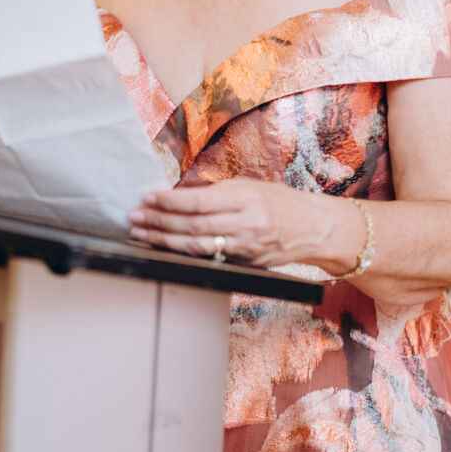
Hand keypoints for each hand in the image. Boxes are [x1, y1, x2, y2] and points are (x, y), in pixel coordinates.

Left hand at [129, 179, 341, 268]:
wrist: (314, 228)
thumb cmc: (281, 202)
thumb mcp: (250, 187)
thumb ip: (218, 193)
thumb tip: (180, 196)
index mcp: (247, 199)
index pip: (200, 202)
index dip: (170, 201)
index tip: (148, 197)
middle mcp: (248, 224)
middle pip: (195, 226)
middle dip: (160, 222)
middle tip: (135, 217)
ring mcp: (247, 248)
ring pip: (199, 247)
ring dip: (166, 240)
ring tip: (142, 233)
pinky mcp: (247, 264)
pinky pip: (211, 258)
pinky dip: (186, 253)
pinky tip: (167, 248)